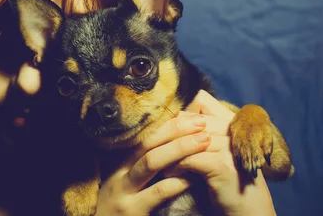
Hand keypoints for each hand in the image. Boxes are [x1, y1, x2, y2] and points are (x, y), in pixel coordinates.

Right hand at [94, 113, 210, 214]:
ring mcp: (125, 193)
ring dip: (179, 149)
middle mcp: (120, 175)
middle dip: (175, 130)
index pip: (143, 136)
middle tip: (201, 123)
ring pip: (151, 162)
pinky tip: (193, 176)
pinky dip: (177, 181)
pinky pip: (158, 192)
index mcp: (120, 166)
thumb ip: (142, 169)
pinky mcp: (133, 211)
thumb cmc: (119, 211)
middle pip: (147, 143)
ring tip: (203, 142)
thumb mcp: (125, 187)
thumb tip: (171, 148)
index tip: (190, 116)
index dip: (167, 124)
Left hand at [164, 90, 276, 215]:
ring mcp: (229, 147)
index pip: (201, 102)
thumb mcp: (215, 152)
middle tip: (152, 145)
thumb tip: (175, 115)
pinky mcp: (222, 165)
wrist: (250, 212)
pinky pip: (190, 158)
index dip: (181, 115)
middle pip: (191, 120)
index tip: (165, 131)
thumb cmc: (228, 182)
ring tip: (157, 161)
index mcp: (232, 123)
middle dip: (169, 133)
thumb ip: (201, 133)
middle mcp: (234, 131)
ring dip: (169, 151)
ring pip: (188, 139)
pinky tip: (168, 173)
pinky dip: (176, 166)